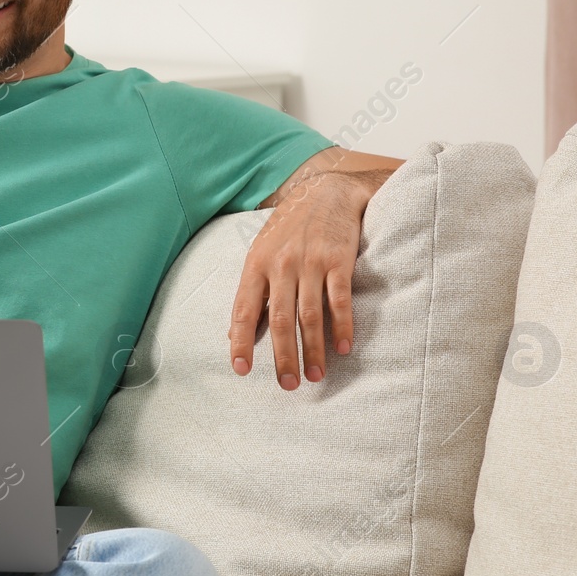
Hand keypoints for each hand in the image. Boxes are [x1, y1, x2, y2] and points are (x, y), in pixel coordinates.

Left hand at [227, 170, 365, 389]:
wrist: (326, 191)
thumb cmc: (290, 228)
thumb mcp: (261, 254)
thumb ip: (252, 294)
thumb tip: (233, 334)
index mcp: (256, 265)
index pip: (243, 310)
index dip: (241, 342)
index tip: (241, 370)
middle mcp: (280, 265)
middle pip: (279, 320)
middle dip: (283, 356)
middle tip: (289, 384)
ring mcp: (310, 262)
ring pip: (309, 315)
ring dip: (314, 350)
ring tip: (316, 375)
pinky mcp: (338, 259)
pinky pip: (339, 299)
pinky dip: (342, 326)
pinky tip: (343, 348)